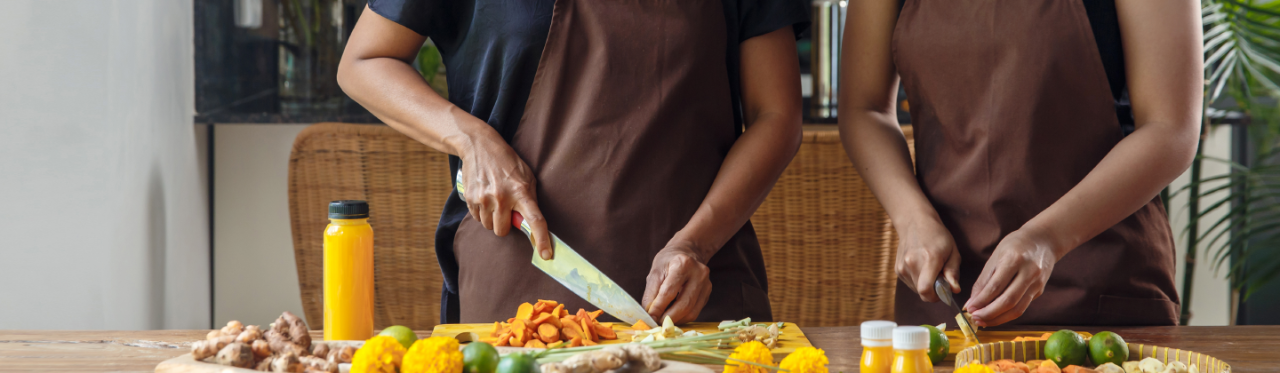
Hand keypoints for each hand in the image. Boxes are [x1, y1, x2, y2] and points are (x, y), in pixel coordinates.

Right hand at [458, 133, 552, 259]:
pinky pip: (477, 219)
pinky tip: (484, 197)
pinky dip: (482, 213)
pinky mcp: (471, 199)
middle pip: (503, 231)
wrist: (480, 146)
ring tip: (494, 200)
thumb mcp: (527, 176)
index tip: (546, 255)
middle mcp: (502, 197)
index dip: (542, 240)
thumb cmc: (508, 163)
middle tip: (506, 210)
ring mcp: (484, 199)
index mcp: (521, 192)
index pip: (535, 220)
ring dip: (492, 219)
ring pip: (489, 227)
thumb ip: (530, 199)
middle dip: (505, 224)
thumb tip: (531, 223)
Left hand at [642, 239, 712, 323]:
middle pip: (683, 305)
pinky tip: (673, 315)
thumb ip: (651, 293)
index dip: (658, 307)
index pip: (669, 292)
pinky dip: (682, 317)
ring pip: (691, 312)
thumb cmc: (668, 262)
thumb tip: (648, 314)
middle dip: (668, 318)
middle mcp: (699, 274)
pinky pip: (695, 312)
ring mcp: (706, 284)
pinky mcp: (708, 293)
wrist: (687, 253)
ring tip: (663, 320)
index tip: (650, 318)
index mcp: (683, 264)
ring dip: (675, 320)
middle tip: (656, 323)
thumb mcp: (655, 272)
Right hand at [895, 216, 961, 301]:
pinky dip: (919, 281)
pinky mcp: (898, 269)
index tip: (944, 291)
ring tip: (930, 270)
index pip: (926, 290)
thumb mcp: (952, 251)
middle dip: (934, 291)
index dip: (936, 297)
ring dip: (926, 286)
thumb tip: (954, 290)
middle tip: (940, 277)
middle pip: (922, 293)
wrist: (914, 223)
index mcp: (929, 259)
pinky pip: (911, 284)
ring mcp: (902, 267)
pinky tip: (922, 267)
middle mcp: (912, 264)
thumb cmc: (937, 236)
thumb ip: (953, 272)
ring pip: (916, 289)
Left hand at [964, 229, 1055, 326]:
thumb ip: (983, 281)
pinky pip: (1022, 307)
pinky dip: (1007, 315)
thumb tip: (971, 303)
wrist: (1043, 240)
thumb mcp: (995, 257)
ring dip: (998, 319)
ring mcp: (1037, 283)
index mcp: (1014, 259)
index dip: (981, 301)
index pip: (996, 286)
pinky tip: (996, 316)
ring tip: (983, 321)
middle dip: (989, 313)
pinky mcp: (1040, 290)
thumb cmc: (1015, 245)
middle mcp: (1028, 272)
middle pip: (1008, 301)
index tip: (969, 309)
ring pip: (1017, 309)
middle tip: (975, 318)